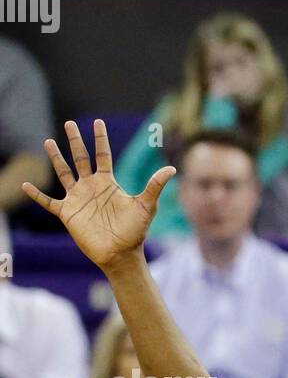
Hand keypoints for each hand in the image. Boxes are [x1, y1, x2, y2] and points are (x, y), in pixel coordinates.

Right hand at [22, 119, 174, 271]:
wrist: (121, 254)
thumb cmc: (135, 232)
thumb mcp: (146, 206)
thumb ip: (154, 186)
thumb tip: (172, 169)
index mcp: (108, 183)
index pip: (102, 155)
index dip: (100, 139)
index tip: (98, 122)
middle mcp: (91, 187)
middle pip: (80, 158)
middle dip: (75, 141)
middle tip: (70, 123)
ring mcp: (78, 198)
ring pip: (63, 173)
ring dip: (56, 158)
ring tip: (48, 142)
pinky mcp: (67, 213)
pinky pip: (48, 201)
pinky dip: (36, 194)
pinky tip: (26, 185)